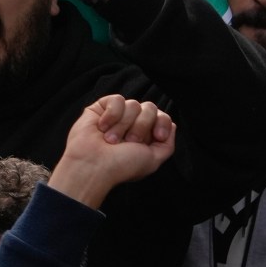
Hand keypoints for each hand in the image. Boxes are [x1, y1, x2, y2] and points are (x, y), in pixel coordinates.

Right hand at [43, 94, 175, 207]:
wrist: (94, 165)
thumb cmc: (121, 167)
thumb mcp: (153, 160)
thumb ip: (167, 144)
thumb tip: (171, 125)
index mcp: (145, 136)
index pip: (162, 117)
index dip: (161, 123)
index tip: (156, 137)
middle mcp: (132, 124)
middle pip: (150, 108)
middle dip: (141, 126)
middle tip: (128, 142)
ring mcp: (116, 115)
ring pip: (133, 104)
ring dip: (123, 125)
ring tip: (111, 140)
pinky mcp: (101, 108)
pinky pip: (117, 100)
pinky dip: (112, 115)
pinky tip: (102, 127)